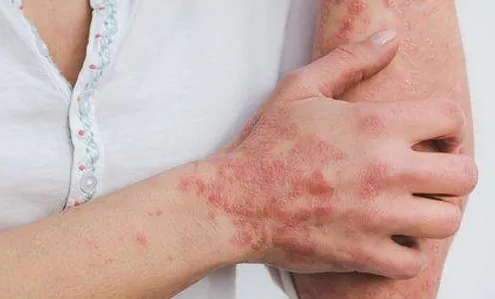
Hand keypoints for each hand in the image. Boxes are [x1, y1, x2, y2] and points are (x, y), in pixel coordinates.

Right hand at [181, 30, 477, 278]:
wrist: (234, 201)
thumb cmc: (264, 147)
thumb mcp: (301, 89)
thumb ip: (351, 60)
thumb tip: (389, 38)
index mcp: (375, 126)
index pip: (451, 118)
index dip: (447, 124)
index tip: (432, 135)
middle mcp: (385, 172)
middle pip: (464, 174)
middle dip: (450, 169)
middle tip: (426, 171)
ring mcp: (377, 217)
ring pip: (448, 220)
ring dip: (434, 211)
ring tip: (411, 205)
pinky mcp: (362, 253)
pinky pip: (413, 260)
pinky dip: (407, 251)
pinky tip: (388, 235)